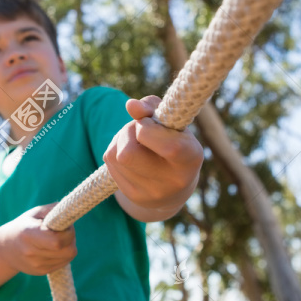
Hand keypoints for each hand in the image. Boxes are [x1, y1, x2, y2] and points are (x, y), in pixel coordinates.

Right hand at [0, 202, 76, 274]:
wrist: (6, 248)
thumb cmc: (25, 225)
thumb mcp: (35, 213)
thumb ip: (54, 210)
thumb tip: (70, 214)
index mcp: (29, 234)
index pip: (57, 241)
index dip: (68, 232)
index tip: (64, 225)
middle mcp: (31, 252)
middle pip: (68, 251)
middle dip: (71, 239)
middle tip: (64, 231)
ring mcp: (36, 265)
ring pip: (68, 257)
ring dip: (69, 246)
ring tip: (58, 238)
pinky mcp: (41, 271)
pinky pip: (64, 263)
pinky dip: (64, 254)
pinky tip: (54, 248)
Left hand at [103, 95, 203, 210]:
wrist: (174, 186)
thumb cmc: (174, 141)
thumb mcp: (171, 121)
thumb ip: (152, 107)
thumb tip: (131, 105)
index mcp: (191, 158)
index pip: (167, 146)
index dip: (148, 127)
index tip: (151, 122)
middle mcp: (173, 181)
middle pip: (128, 154)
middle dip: (128, 132)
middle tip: (138, 129)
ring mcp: (152, 192)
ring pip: (115, 154)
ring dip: (120, 139)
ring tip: (136, 141)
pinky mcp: (133, 195)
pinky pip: (110, 162)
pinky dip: (115, 150)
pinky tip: (130, 154)